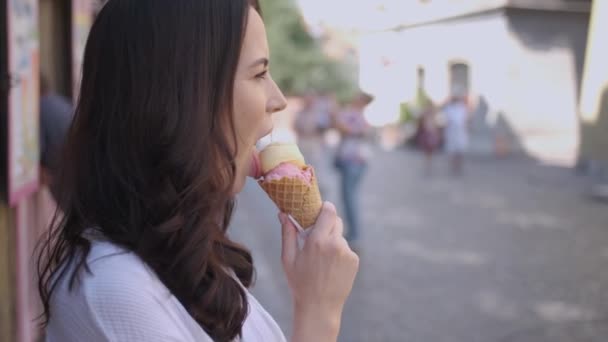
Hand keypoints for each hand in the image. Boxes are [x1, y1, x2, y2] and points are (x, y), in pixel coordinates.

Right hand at [279, 202, 358, 340]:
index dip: (325, 208)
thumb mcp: (288, 259)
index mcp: (318, 241)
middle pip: (336, 220)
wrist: (319, 307)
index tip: (319, 210)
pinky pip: (346, 249)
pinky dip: (339, 253)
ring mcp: (347, 253)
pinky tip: (330, 267)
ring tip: (322, 259)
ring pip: (340, 236)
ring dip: (332, 241)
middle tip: (317, 236)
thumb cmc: (300, 283)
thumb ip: (288, 234)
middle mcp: (336, 244)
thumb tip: (283, 214)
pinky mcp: (355, 261)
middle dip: (327, 224)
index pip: (329, 211)